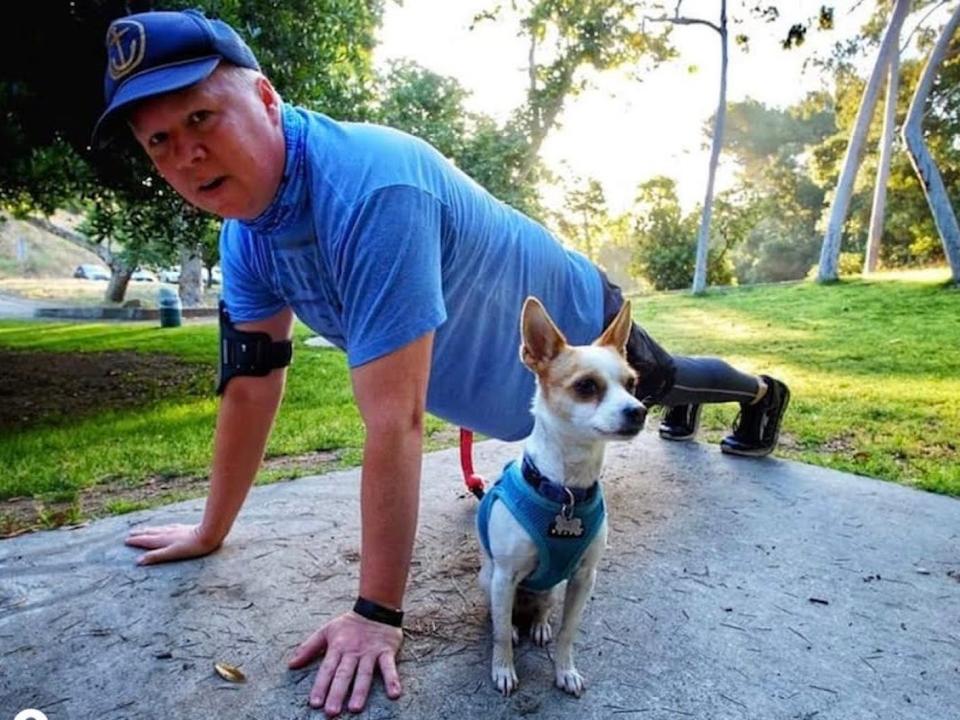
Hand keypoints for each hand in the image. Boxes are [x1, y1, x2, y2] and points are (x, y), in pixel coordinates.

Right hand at [124, 523, 221, 564]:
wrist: (209, 534)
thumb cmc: (191, 547)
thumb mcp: (171, 554)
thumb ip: (155, 557)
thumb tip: (138, 562)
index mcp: (163, 540)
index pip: (146, 540)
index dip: (136, 540)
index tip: (126, 540)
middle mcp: (167, 533)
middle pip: (151, 533)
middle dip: (140, 533)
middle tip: (130, 533)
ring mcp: (176, 530)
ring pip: (159, 529)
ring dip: (150, 529)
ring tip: (144, 529)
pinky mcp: (184, 528)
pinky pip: (169, 527)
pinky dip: (163, 527)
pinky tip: (166, 527)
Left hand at [288, 611, 402, 716]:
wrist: (376, 606)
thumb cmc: (349, 624)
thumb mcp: (326, 631)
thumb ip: (308, 648)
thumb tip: (290, 665)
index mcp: (337, 647)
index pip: (327, 669)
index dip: (321, 685)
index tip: (315, 703)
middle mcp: (353, 651)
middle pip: (344, 674)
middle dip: (337, 693)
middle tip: (331, 712)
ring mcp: (370, 652)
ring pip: (364, 673)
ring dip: (360, 691)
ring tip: (355, 708)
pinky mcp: (386, 651)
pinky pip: (389, 667)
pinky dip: (392, 679)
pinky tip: (394, 694)